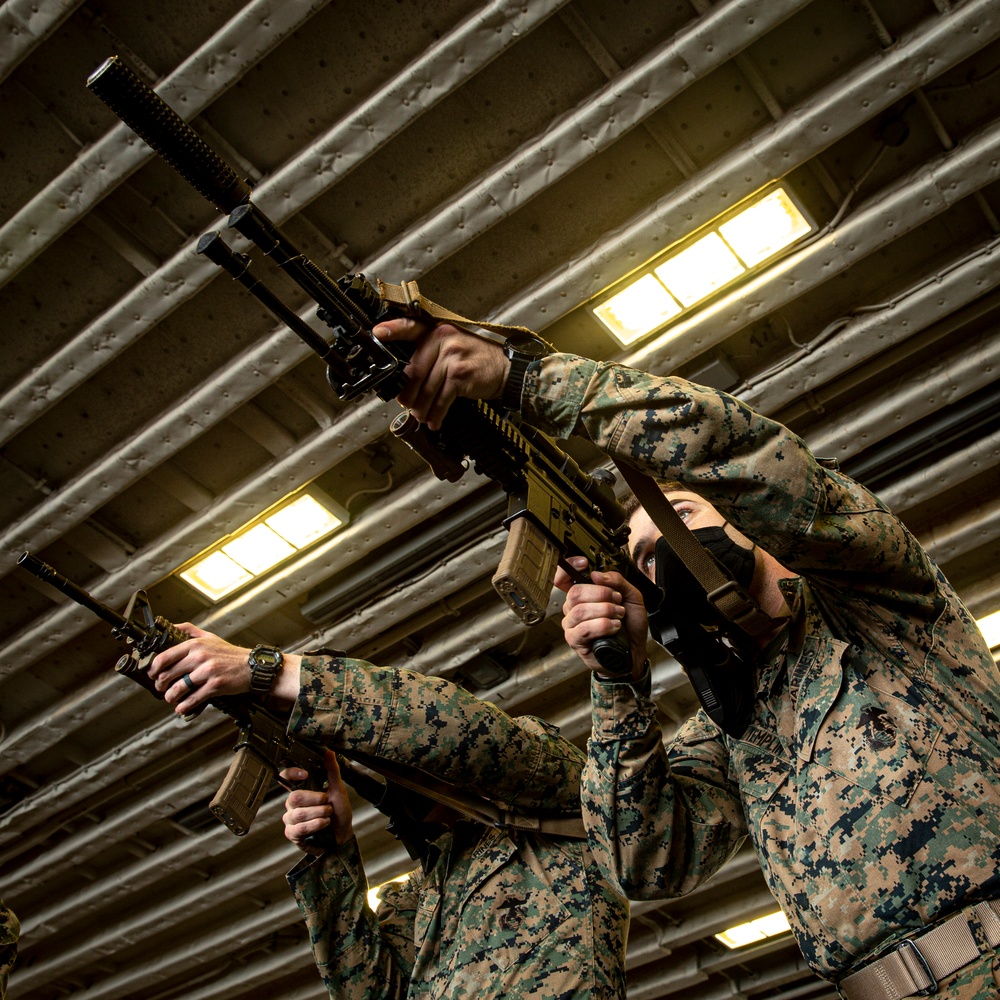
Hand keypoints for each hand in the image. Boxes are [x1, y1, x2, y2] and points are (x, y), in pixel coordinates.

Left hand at [148, 625, 251, 714]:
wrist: (252, 666)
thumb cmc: (230, 653)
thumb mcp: (210, 636)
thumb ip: (190, 630)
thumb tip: (172, 626)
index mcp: (195, 644)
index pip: (165, 657)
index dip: (153, 669)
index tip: (152, 674)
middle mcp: (200, 657)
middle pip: (168, 674)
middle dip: (160, 685)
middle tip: (161, 688)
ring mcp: (207, 672)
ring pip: (178, 688)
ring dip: (170, 697)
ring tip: (171, 698)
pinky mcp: (215, 685)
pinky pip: (193, 698)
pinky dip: (184, 706)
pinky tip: (182, 707)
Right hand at [281, 751, 352, 853]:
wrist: (342, 835)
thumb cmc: (339, 812)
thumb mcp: (338, 789)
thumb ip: (332, 771)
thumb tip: (329, 752)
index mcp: (301, 790)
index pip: (286, 778)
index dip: (291, 774)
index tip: (305, 774)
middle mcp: (293, 804)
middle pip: (294, 797)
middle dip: (315, 800)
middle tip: (327, 802)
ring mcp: (291, 819)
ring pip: (298, 814)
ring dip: (319, 814)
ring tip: (328, 814)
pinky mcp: (293, 834)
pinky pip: (299, 828)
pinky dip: (316, 825)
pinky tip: (323, 823)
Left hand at [373, 317, 509, 429]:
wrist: (506, 369)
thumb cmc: (477, 359)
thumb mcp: (454, 345)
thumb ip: (431, 353)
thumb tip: (405, 375)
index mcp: (438, 330)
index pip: (411, 327)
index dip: (393, 329)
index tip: (377, 333)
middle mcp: (443, 340)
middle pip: (414, 370)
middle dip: (408, 393)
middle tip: (406, 404)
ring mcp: (452, 357)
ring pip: (426, 388)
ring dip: (422, 408)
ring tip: (421, 416)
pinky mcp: (459, 375)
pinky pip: (441, 399)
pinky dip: (436, 414)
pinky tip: (435, 420)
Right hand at [557, 557, 648, 679]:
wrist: (635, 651)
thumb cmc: (630, 626)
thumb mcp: (631, 596)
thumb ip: (617, 581)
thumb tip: (597, 575)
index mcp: (583, 595)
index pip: (564, 578)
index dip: (568, 567)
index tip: (583, 563)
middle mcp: (573, 608)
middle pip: (575, 592)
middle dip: (600, 593)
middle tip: (617, 600)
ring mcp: (572, 625)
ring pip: (579, 611)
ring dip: (604, 610)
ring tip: (619, 615)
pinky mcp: (575, 641)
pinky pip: (583, 629)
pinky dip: (602, 625)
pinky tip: (614, 627)